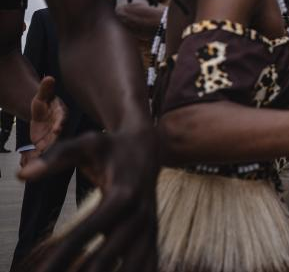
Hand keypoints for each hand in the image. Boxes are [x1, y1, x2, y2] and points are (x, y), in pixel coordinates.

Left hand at [19, 126, 157, 271]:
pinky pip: (148, 264)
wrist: (149, 146)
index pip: (87, 232)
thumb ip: (55, 156)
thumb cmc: (111, 145)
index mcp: (123, 194)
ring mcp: (149, 227)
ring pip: (133, 266)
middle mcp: (141, 214)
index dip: (63, 256)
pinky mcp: (153, 235)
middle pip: (108, 257)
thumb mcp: (86, 142)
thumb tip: (21, 175)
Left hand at [30, 76, 66, 153]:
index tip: (57, 129)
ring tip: (36, 157)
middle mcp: (59, 126)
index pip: (62, 119)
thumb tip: (49, 77)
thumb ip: (45, 88)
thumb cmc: (44, 104)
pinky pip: (41, 151)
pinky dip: (35, 155)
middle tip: (46, 148)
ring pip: (49, 145)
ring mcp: (53, 137)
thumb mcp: (41, 96)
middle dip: (52, 142)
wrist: (40, 116)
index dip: (60, 124)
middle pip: (57, 135)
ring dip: (44, 151)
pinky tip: (28, 160)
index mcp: (61, 114)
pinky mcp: (46, 144)